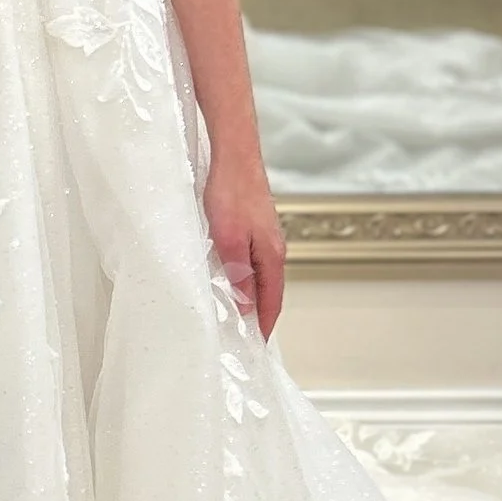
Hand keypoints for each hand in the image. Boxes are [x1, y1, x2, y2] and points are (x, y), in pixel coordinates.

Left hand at [204, 142, 286, 336]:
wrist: (234, 154)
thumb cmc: (231, 192)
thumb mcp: (229, 240)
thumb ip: (239, 274)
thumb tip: (245, 306)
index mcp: (272, 256)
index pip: (271, 302)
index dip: (263, 325)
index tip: (255, 346)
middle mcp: (272, 248)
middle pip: (268, 290)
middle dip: (257, 315)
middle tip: (243, 338)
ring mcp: (264, 236)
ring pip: (258, 275)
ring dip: (249, 296)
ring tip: (235, 316)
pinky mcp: (253, 226)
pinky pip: (250, 260)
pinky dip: (243, 276)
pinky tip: (230, 278)